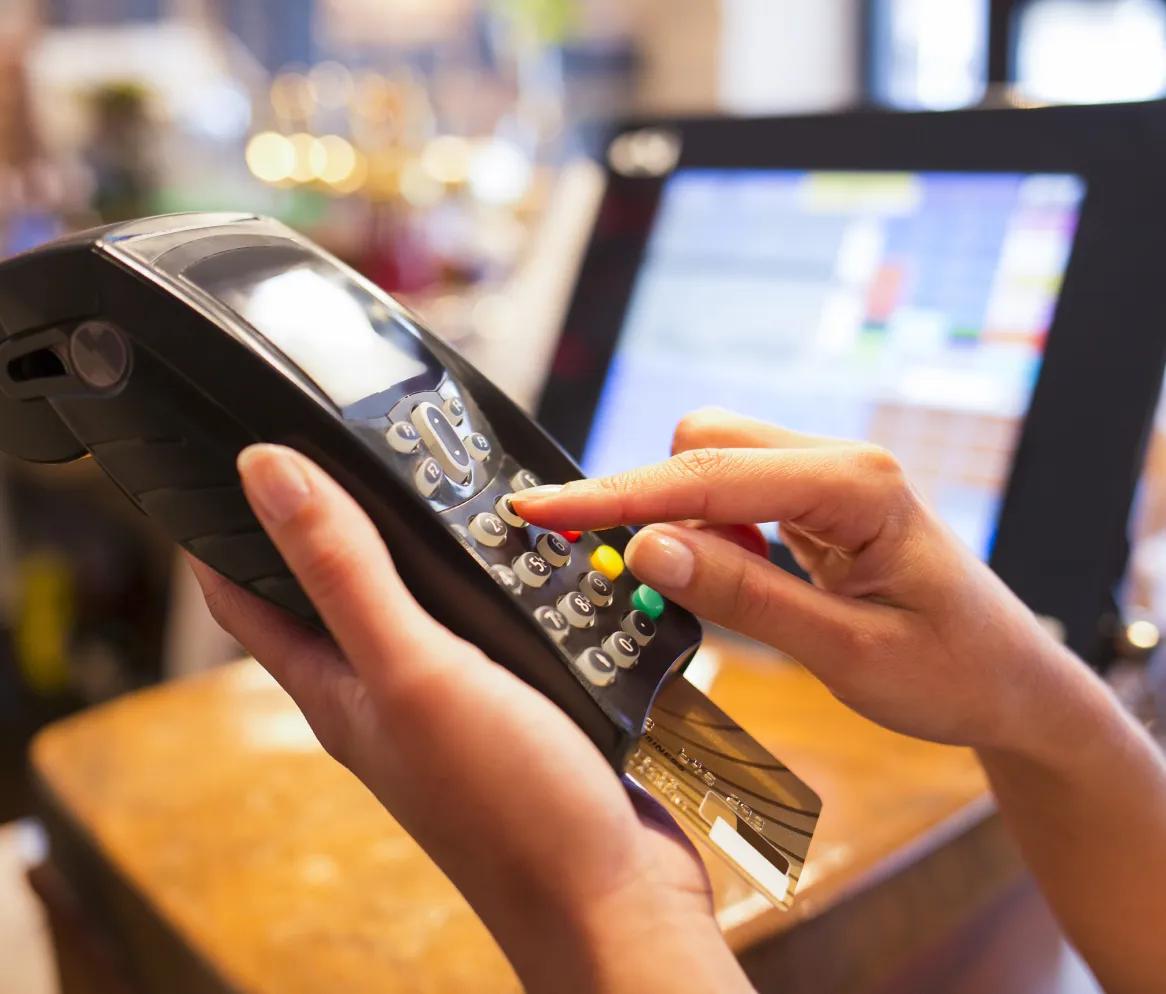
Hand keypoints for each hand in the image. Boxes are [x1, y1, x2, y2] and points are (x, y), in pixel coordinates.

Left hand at [190, 444, 754, 993]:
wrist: (610, 895)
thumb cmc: (508, 807)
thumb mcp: (413, 671)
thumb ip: (345, 573)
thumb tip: (265, 474)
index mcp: (337, 687)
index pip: (245, 596)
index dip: (224, 525)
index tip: (232, 454)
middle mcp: (386, 689)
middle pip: (335, 586)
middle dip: (336, 514)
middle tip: (353, 443)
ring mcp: (452, 695)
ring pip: (422, 596)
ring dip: (429, 541)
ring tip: (447, 478)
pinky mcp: (515, 697)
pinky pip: (493, 619)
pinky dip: (499, 575)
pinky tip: (527, 547)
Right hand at [514, 407, 1082, 760]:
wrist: (1012, 682)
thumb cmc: (951, 671)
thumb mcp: (846, 653)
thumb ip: (745, 597)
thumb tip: (649, 549)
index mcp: (856, 485)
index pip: (707, 477)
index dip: (616, 496)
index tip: (541, 508)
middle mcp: (840, 463)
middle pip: (702, 445)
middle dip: (647, 502)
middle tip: (627, 576)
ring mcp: (829, 476)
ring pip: (712, 462)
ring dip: (679, 520)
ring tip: (693, 591)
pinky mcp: (817, 500)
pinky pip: (735, 492)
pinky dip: (706, 531)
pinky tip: (720, 577)